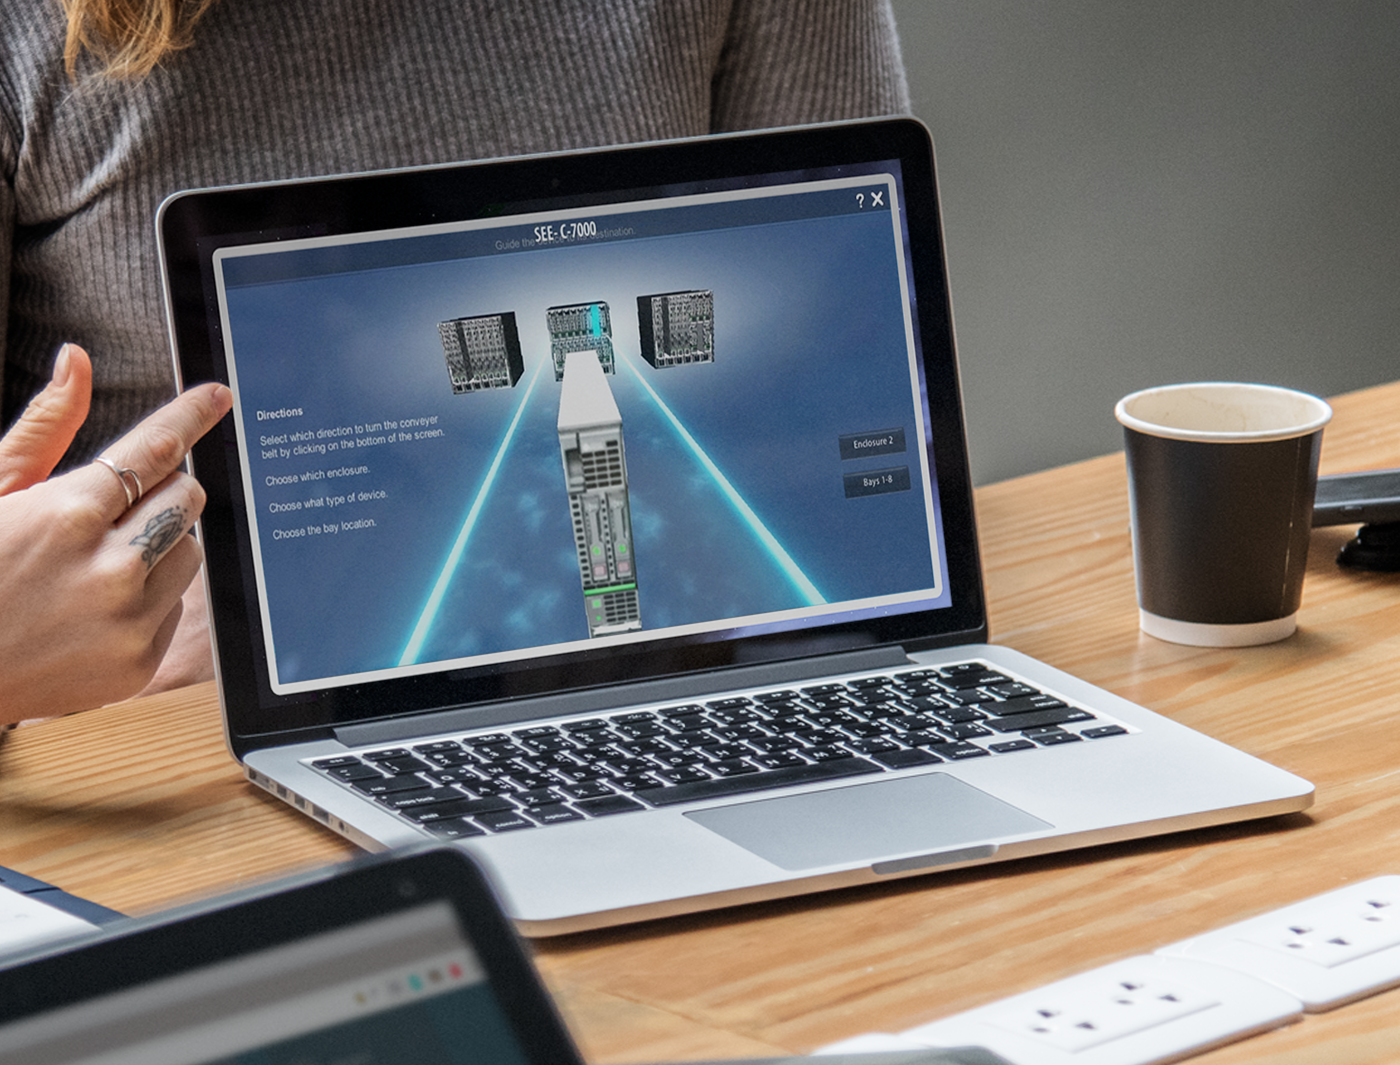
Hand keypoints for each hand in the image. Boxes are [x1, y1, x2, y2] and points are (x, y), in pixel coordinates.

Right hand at [0, 345, 232, 721]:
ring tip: (96, 563)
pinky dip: (149, 597)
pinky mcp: (139, 662)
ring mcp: (128, 620)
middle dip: (161, 491)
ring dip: (159, 545)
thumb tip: (77, 361)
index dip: (192, 417)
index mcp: (69, 515)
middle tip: (116, 507)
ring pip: (189, 551)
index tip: (218, 396)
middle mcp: (110, 568)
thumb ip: (45, 429)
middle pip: (185, 498)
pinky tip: (95, 608)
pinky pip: (176, 605)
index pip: (156, 450)